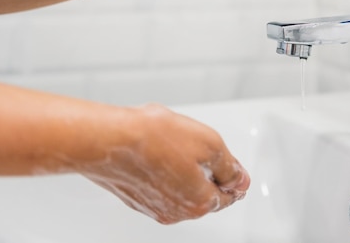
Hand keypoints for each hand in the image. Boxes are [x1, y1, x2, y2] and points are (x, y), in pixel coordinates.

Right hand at [79, 104, 249, 223]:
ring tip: (175, 145)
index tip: (233, 167)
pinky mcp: (134, 197)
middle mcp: (176, 212)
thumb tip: (240, 180)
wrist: (109, 138)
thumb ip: (229, 166)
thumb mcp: (210, 144)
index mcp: (199, 202)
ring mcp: (153, 207)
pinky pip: (159, 186)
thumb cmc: (154, 138)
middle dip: (208, 173)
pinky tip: (157, 151)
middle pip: (204, 194)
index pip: (228, 195)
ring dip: (184, 172)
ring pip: (180, 190)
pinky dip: (163, 172)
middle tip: (204, 150)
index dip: (234, 177)